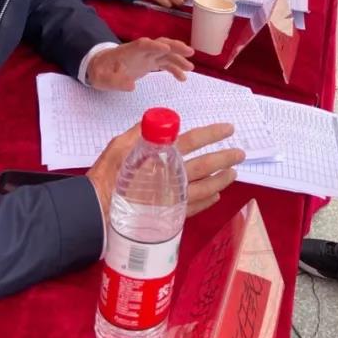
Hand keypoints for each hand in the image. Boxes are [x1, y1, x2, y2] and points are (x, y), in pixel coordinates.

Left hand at [87, 37, 193, 90]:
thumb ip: (115, 81)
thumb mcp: (102, 78)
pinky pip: (165, 63)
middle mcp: (141, 51)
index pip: (143, 44)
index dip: (155, 46)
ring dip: (179, 58)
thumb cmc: (101, 70)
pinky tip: (182, 78)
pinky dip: (174, 69)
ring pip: (166, 53)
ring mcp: (147, 56)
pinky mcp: (149, 63)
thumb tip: (131, 86)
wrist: (101, 67)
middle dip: (175, 47)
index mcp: (129, 51)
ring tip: (191, 68)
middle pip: (160, 44)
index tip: (167, 49)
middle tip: (189, 52)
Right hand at [87, 122, 244, 224]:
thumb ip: (141, 133)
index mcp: (161, 156)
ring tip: (233, 174)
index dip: (212, 134)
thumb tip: (158, 121)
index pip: (192, 140)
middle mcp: (172, 177)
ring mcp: (174, 198)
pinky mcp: (171, 215)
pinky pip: (195, 207)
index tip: (228, 129)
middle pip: (205, 165)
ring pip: (205, 187)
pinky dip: (207, 201)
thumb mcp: (119, 147)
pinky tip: (216, 196)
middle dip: (224, 158)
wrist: (97, 212)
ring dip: (221, 180)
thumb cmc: (107, 176)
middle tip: (240, 154)